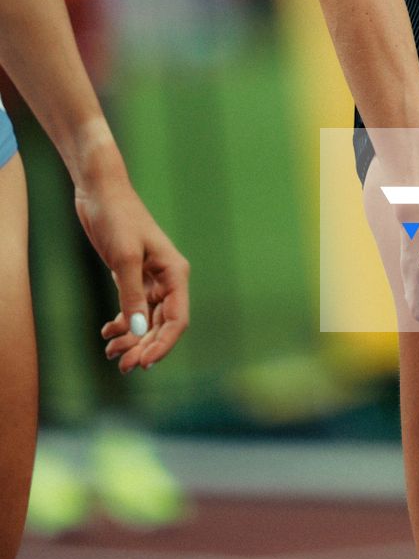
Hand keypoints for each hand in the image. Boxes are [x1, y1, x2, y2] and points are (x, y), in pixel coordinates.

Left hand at [74, 173, 190, 372]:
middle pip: (161, 325)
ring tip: (110, 353)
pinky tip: (107, 333)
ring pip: (146, 321)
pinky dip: (122, 325)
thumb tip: (138, 332)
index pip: (177, 320)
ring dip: (132, 340)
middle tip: (121, 366)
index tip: (142, 363)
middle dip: (144, 347)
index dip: (163, 345)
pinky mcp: (132, 277)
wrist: (100, 192)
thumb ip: (132, 295)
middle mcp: (167, 279)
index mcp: (175, 273)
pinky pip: (133, 310)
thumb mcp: (124, 258)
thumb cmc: (117, 218)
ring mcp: (149, 279)